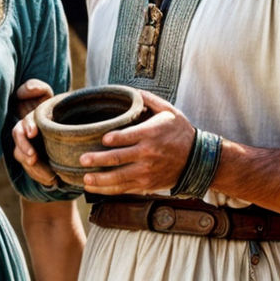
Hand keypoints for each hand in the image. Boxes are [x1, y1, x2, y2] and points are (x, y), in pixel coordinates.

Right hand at [11, 78, 59, 189]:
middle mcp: (26, 132)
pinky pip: (31, 169)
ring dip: (34, 168)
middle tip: (33, 159)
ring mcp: (27, 147)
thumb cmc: (59, 110)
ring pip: (23, 158)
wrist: (68, 129)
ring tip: (49, 177)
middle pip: (18, 141)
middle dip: (24, 150)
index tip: (33, 133)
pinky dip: (40, 176)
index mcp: (30, 119)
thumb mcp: (51, 98)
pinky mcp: (32, 159)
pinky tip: (51, 181)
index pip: (21, 127)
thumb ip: (38, 89)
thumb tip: (28, 89)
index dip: (26, 129)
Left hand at [79, 90, 197, 194]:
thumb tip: (131, 90)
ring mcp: (146, 172)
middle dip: (97, 160)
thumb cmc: (180, 132)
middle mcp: (147, 155)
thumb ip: (149, 100)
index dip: (111, 139)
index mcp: (150, 134)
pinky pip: (123, 189)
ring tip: (84, 179)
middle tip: (82, 159)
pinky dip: (107, 190)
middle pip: (117, 159)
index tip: (101, 139)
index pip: (125, 137)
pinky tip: (94, 188)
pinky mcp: (145, 185)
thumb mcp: (169, 111)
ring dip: (99, 180)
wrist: (197, 159)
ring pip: (118, 178)